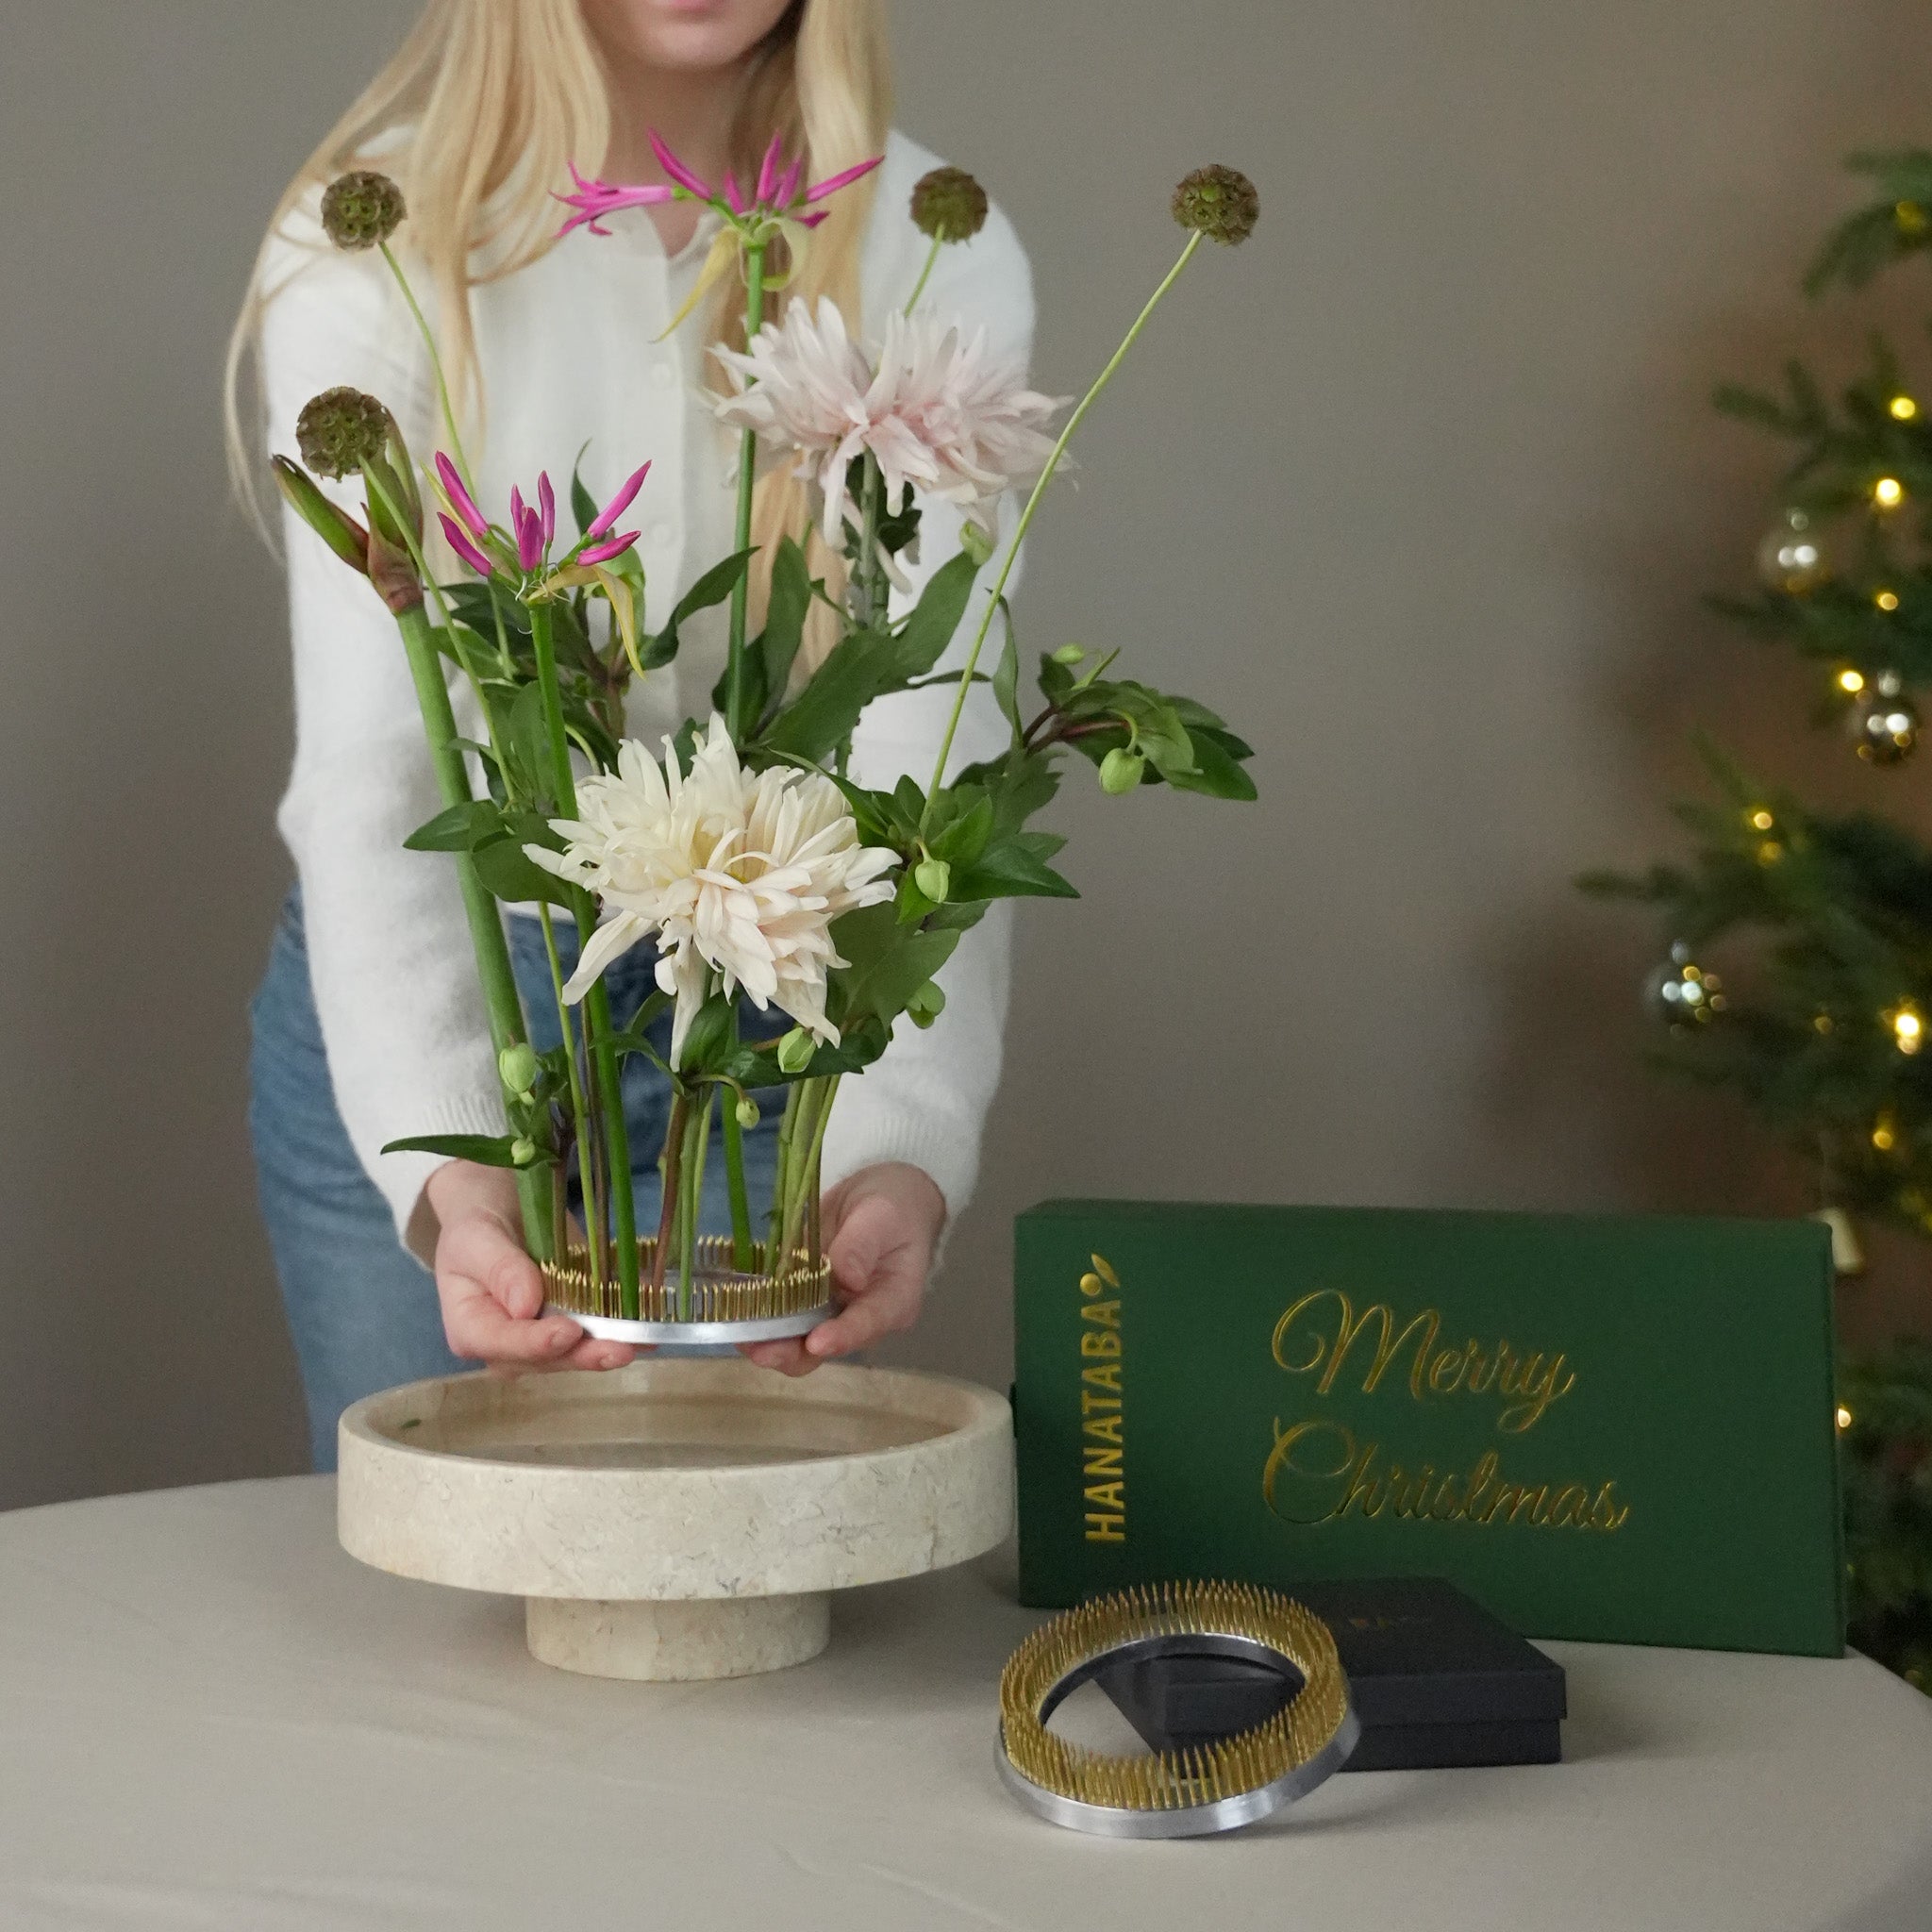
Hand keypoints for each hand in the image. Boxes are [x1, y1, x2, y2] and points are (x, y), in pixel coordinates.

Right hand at [424, 1161, 635, 1374]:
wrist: (497, 1208)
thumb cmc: (475, 1225)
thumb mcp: (476, 1238)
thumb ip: (499, 1269)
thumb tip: (526, 1307)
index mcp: (471, 1328)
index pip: (503, 1344)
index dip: (537, 1343)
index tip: (568, 1332)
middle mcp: (506, 1345)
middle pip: (544, 1358)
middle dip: (583, 1354)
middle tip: (620, 1348)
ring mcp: (540, 1337)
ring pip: (573, 1352)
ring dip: (607, 1348)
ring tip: (640, 1341)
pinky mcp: (569, 1323)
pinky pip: (593, 1333)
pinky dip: (622, 1333)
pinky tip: (649, 1333)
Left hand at [741, 1162, 946, 1377]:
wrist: (881, 1197)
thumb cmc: (895, 1207)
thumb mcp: (883, 1216)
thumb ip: (863, 1244)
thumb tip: (846, 1277)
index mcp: (891, 1302)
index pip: (867, 1325)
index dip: (841, 1338)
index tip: (816, 1342)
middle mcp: (858, 1317)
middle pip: (825, 1349)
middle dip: (791, 1352)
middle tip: (761, 1349)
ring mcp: (827, 1311)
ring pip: (796, 1341)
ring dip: (767, 1342)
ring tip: (740, 1335)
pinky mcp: (804, 1300)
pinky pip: (779, 1317)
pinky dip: (756, 1319)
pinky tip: (734, 1311)